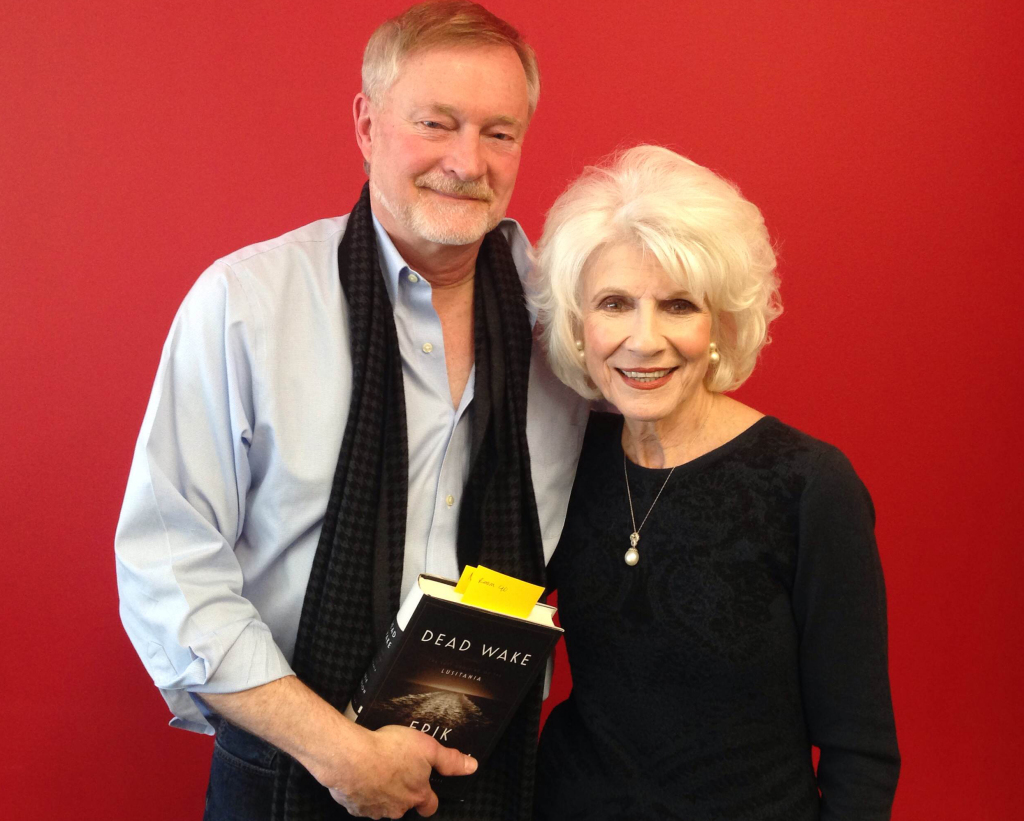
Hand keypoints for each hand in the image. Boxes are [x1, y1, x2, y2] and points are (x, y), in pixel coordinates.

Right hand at [323, 724, 476, 818]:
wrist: (351, 757)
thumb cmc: (388, 750)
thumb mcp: (427, 747)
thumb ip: (450, 760)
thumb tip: (471, 766)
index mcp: (417, 794)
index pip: (430, 806)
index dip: (430, 797)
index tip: (427, 789)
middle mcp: (397, 807)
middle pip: (405, 805)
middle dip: (403, 792)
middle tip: (398, 770)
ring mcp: (375, 810)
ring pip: (383, 804)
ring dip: (382, 791)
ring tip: (378, 768)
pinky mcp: (355, 806)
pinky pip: (361, 801)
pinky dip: (362, 790)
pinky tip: (361, 773)